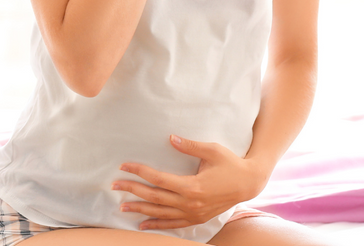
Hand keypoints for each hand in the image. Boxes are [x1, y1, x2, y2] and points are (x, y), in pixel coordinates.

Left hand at [111, 134, 269, 230]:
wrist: (249, 183)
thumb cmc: (230, 163)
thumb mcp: (212, 150)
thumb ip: (189, 146)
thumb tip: (170, 138)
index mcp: (192, 186)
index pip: (158, 179)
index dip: (139, 172)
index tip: (124, 166)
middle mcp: (190, 203)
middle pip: (154, 197)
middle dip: (132, 191)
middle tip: (114, 185)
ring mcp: (193, 213)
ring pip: (161, 213)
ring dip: (140, 210)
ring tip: (122, 207)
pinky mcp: (197, 218)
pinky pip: (173, 224)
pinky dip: (157, 225)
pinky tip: (143, 225)